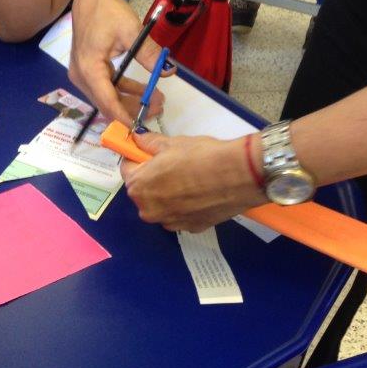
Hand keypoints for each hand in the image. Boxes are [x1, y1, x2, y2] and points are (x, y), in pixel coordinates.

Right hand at [70, 0, 165, 125]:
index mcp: (88, 68)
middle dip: (132, 109)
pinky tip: (141, 91)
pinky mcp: (86, 71)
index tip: (140, 127)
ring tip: (155, 100)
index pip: (107, 101)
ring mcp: (81, 75)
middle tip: (158, 108)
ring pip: (106, 97)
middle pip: (106, 103)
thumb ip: (149, 54)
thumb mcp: (132, 32)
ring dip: (129, 101)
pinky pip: (105, 88)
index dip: (124, 116)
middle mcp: (81, 76)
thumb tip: (168, 71)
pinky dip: (122, 91)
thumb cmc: (108, 12)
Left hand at [121, 132, 265, 232]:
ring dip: (170, 195)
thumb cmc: (201, 156)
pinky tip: (201, 194)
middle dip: (154, 179)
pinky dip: (187, 207)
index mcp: (138, 187)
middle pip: (144, 191)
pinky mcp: (190, 228)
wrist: (239, 175)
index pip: (127, 170)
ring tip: (191, 180)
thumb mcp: (172, 143)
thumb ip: (150, 143)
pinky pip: (181, 216)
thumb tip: (137, 138)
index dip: (137, 160)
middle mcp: (148, 210)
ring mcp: (169, 222)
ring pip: (163, 206)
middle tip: (174, 166)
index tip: (149, 155)